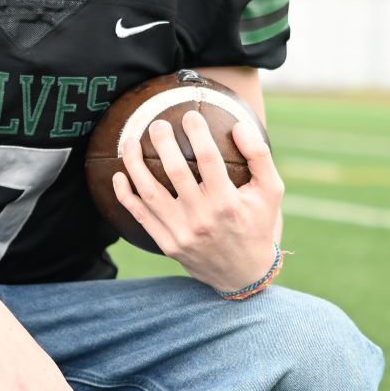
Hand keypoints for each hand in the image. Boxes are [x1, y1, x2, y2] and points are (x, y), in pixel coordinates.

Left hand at [113, 112, 283, 293]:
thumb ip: (259, 156)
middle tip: (156, 124)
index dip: (197, 132)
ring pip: (150, 193)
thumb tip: (238, 125)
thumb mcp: (271, 191)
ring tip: (128, 142)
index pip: (208, 158)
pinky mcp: (167, 244)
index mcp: (228, 203)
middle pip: (175, 172)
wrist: (244, 274)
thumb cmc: (258, 224)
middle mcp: (202, 218)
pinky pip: (141, 216)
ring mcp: (181, 233)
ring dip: (134, 164)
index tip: (188, 115)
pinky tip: (118, 176)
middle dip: (162, 142)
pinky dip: (126, 195)